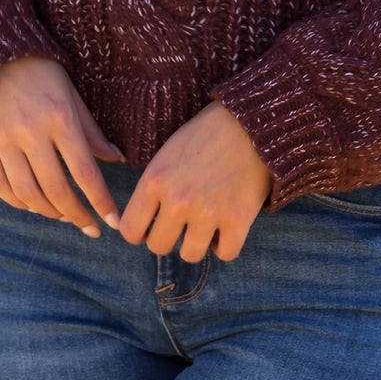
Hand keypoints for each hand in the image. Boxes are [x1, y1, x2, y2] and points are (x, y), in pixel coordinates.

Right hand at [0, 57, 123, 237]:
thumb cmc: (45, 77)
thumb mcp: (74, 99)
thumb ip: (92, 133)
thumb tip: (116, 160)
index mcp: (61, 118)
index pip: (85, 173)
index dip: (101, 202)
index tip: (112, 223)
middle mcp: (31, 131)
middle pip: (56, 189)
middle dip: (76, 215)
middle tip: (89, 226)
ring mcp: (3, 138)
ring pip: (27, 193)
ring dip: (48, 212)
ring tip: (63, 214)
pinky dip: (18, 202)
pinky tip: (32, 205)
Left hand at [118, 102, 271, 262]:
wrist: (250, 124)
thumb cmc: (205, 137)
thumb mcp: (166, 155)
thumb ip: (153, 188)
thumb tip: (144, 225)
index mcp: (155, 180)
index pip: (130, 230)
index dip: (140, 233)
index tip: (151, 228)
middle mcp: (178, 200)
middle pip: (158, 247)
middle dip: (168, 239)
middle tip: (181, 226)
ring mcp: (208, 212)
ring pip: (190, 255)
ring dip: (196, 244)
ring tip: (204, 227)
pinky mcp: (238, 219)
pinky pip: (225, 253)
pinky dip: (225, 245)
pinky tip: (226, 229)